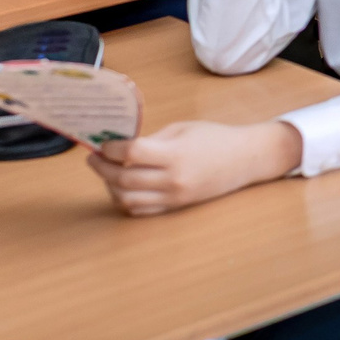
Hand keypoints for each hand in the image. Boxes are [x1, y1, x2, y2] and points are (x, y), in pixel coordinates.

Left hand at [87, 120, 303, 216]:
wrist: (245, 159)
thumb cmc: (216, 138)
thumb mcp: (183, 129)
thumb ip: (152, 140)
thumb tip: (121, 146)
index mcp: (176, 154)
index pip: (131, 153)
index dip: (110, 148)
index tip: (103, 143)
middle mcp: (173, 179)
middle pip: (123, 178)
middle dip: (102, 167)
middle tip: (94, 157)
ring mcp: (174, 196)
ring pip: (126, 199)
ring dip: (109, 186)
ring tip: (107, 173)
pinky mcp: (176, 206)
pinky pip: (141, 210)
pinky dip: (125, 200)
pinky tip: (122, 187)